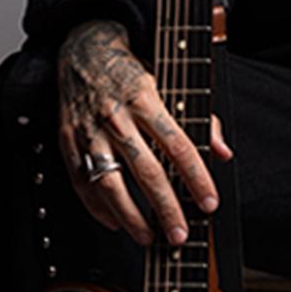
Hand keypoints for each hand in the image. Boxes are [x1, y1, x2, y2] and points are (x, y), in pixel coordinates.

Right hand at [56, 19, 233, 246]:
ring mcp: (89, 132)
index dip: (196, 178)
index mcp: (146, 99)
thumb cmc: (132, 74)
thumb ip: (202, 118)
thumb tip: (223, 152)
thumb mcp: (172, 85)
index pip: (178, 145)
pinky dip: (98, 208)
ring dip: (130, 217)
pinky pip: (81, 183)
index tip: (208, 202)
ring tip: (148, 238)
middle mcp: (116, 117)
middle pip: (145, 170)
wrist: (83, 53)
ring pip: (110, 183)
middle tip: (180, 234)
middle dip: (165, 207)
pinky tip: (115, 223)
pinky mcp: (67, 142)